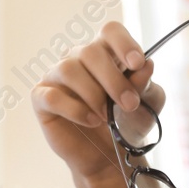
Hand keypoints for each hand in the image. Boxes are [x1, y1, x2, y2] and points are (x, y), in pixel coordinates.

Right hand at [31, 21, 166, 183]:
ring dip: (93, 94)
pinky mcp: (42, 98)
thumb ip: (146, 85)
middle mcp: (78, 58)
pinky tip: (91, 121)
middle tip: (129, 104)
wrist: (109, 156)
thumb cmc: (127, 124)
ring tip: (106, 117)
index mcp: (106, 53)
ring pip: (69, 69)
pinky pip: (53, 96)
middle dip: (113, 79)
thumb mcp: (146, 106)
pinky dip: (75, 110)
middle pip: (90, 51)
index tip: (137, 64)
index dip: (123, 43)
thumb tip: (146, 65)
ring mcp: (57, 76)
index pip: (110, 31)